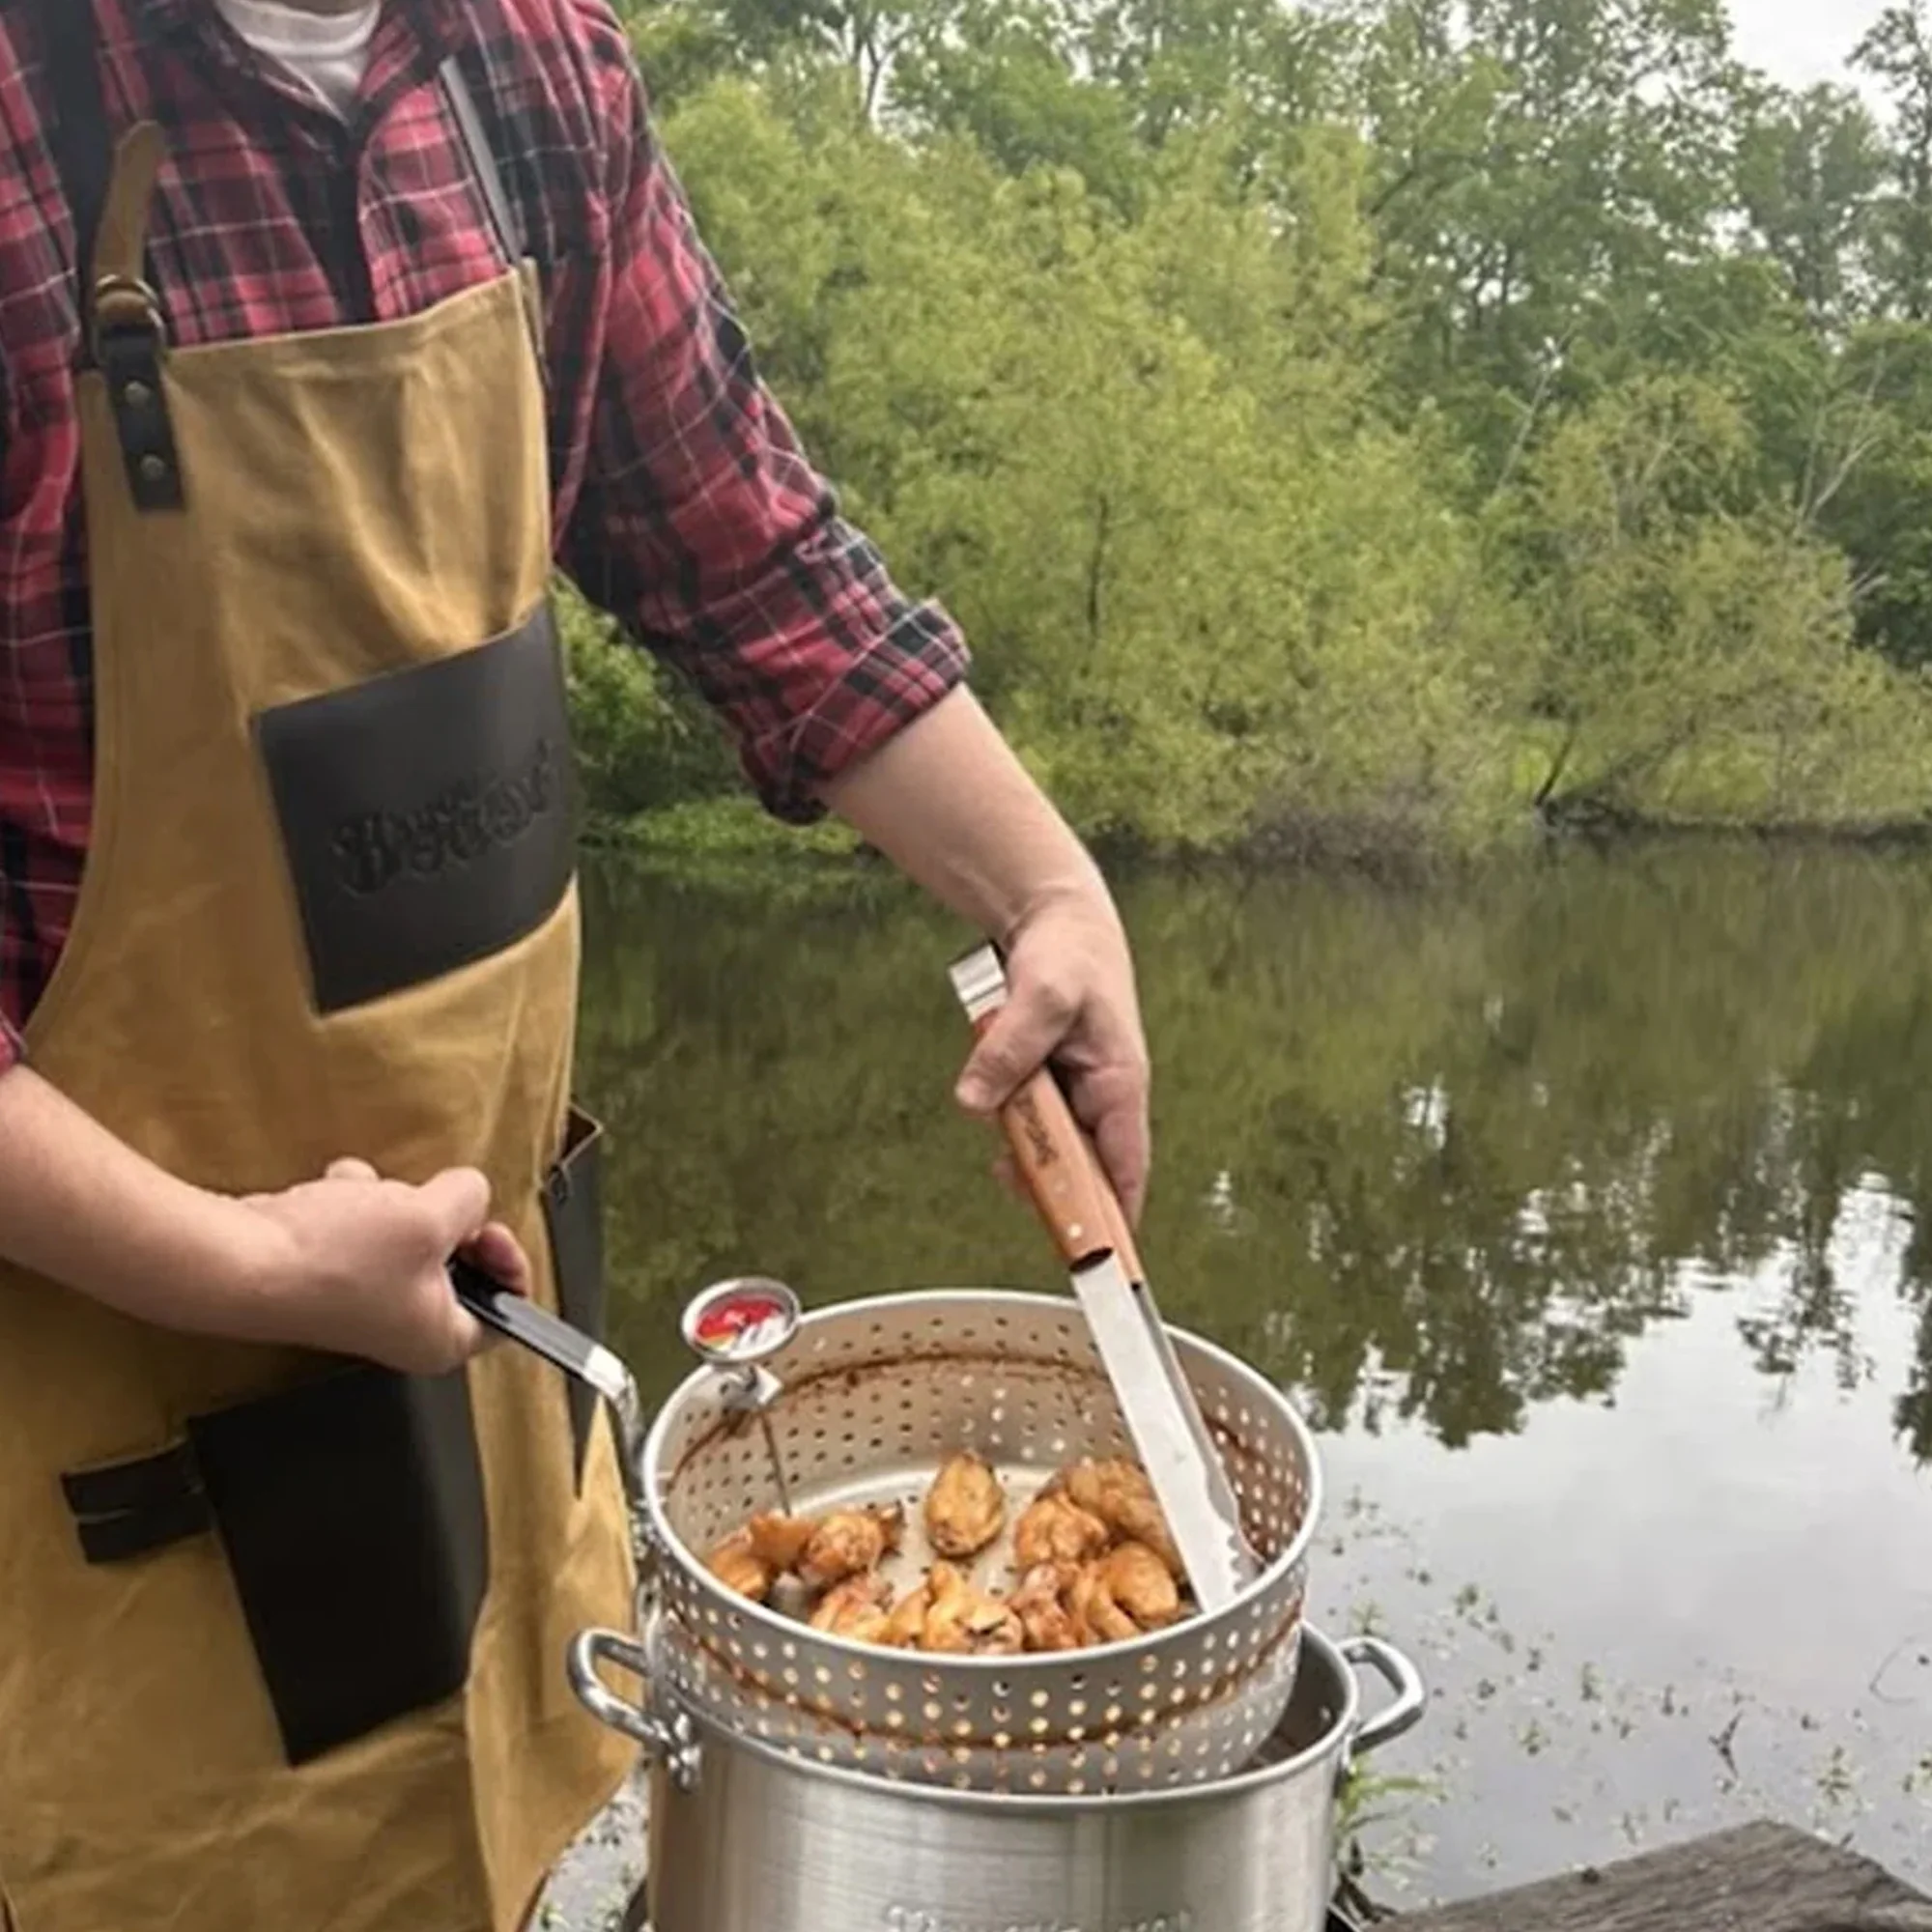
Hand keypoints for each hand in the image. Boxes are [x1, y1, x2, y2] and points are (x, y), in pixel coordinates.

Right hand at [234, 1157, 531, 1374]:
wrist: (241, 1259)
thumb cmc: (331, 1263)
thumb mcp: (432, 1215)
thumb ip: (470, 1198)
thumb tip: (471, 1192)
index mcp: (441, 1340)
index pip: (507, 1311)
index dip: (508, 1262)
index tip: (490, 1231)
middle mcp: (403, 1329)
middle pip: (457, 1263)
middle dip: (439, 1218)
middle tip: (429, 1206)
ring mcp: (363, 1299)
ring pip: (407, 1233)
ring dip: (392, 1203)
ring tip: (369, 1207)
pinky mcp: (330, 1272)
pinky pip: (363, 1222)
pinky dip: (352, 1202)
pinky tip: (333, 1202)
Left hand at [954, 891, 1151, 1221]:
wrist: (1057, 921)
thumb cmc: (1070, 954)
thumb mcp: (1040, 995)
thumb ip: (1008, 1049)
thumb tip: (977, 1100)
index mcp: (1121, 1085)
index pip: (1127, 1171)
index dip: (1115, 1221)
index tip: (1103, 1267)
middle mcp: (1104, 1099)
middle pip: (1081, 1171)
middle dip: (1046, 1181)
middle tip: (1011, 1170)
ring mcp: (1075, 1097)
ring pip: (1048, 1149)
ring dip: (1018, 1142)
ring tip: (999, 1105)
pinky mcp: (1048, 1088)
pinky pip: (1027, 1123)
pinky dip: (1006, 1119)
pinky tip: (993, 1095)